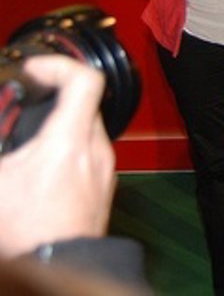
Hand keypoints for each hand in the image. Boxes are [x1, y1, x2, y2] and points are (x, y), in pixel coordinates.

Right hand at [0, 56, 114, 257]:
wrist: (55, 268)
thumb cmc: (26, 232)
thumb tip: (0, 139)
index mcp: (70, 141)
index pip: (84, 80)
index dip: (57, 65)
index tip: (34, 70)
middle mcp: (95, 151)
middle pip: (82, 105)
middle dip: (50, 100)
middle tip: (22, 105)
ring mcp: (103, 170)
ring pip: (84, 131)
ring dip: (56, 128)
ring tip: (25, 144)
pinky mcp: (102, 188)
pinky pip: (87, 156)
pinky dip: (65, 151)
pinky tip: (38, 170)